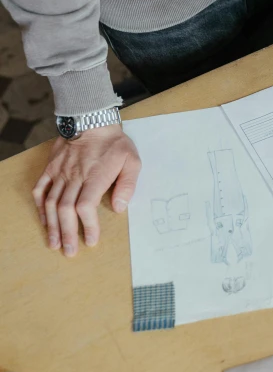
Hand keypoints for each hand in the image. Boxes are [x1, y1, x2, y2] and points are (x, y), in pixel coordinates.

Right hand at [32, 124, 140, 256]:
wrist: (92, 120)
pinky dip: (41, 207)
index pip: (86, 206)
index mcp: (94, 177)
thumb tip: (119, 208)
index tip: (91, 240)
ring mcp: (60, 173)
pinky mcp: (51, 168)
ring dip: (52, 225)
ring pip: (52, 203)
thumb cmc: (115, 143)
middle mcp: (74, 177)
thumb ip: (128, 185)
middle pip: (66, 209)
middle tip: (70, 251)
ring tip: (54, 243)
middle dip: (67, 233)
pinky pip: (41, 189)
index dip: (87, 225)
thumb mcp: (132, 161)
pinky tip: (44, 220)